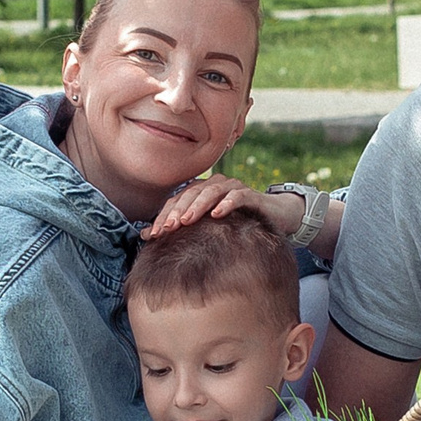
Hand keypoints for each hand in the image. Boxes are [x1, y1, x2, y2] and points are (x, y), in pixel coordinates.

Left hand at [147, 175, 296, 240]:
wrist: (275, 217)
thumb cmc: (236, 223)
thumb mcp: (205, 227)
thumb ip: (178, 228)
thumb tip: (145, 235)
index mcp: (200, 191)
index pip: (177, 201)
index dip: (164, 216)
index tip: (153, 235)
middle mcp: (215, 185)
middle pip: (191, 194)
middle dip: (177, 212)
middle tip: (166, 229)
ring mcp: (233, 187)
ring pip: (211, 192)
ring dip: (197, 206)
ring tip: (186, 221)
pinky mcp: (252, 195)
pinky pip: (238, 196)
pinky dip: (227, 203)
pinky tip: (217, 214)